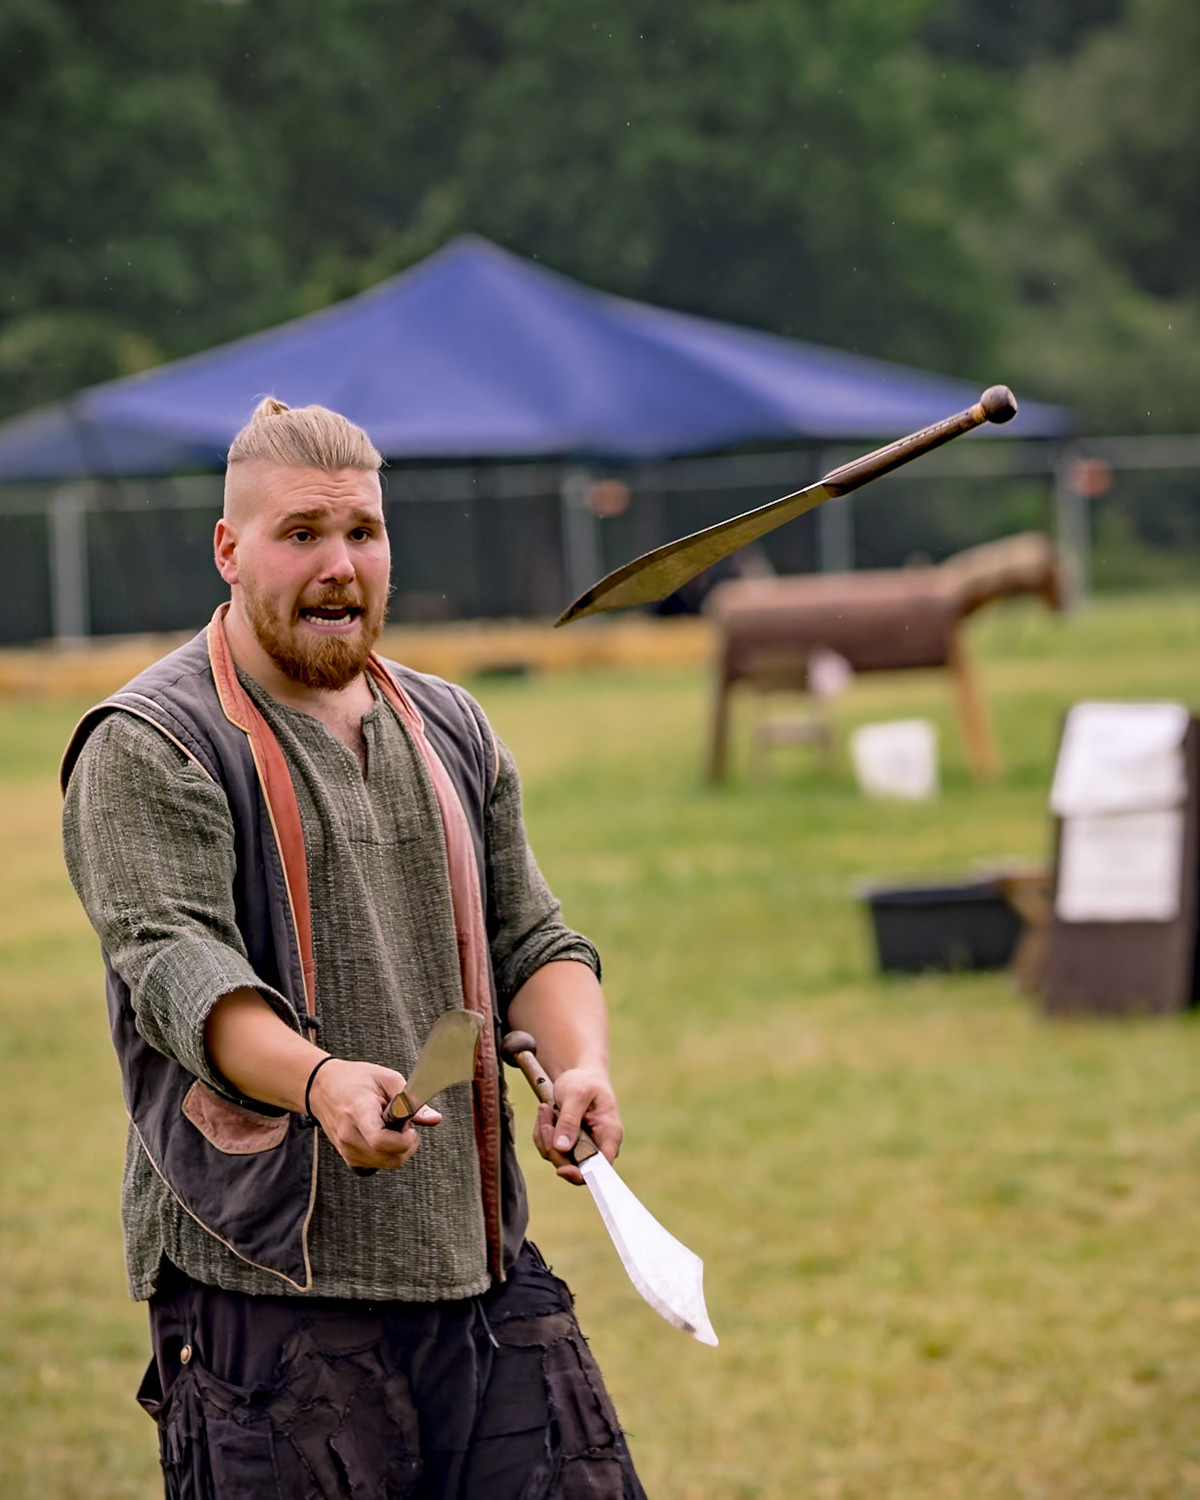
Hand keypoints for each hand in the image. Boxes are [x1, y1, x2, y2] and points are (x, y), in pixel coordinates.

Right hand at [306, 1058, 440, 1172]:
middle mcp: (349, 1136)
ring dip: (397, 1150)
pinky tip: (382, 1138)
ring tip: (391, 1126)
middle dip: (407, 1145)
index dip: (404, 1140)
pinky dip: (385, 1156)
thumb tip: (434, 1119)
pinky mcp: (347, 1156)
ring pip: (384, 1164)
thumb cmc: (355, 1079)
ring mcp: (346, 1149)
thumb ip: (411, 1099)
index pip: (381, 1141)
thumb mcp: (386, 1078)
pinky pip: (374, 1166)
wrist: (322, 1087)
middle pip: (388, 1159)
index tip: (410, 1127)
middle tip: (404, 1124)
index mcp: (358, 1113)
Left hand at [531, 1065, 623, 1185]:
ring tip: (546, 1108)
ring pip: (557, 1158)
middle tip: (545, 1113)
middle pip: (573, 1167)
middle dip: (553, 1144)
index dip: (582, 1174)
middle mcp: (598, 1146)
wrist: (579, 1075)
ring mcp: (581, 1148)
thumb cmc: (584, 1081)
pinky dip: (542, 1132)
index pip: (600, 1168)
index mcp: (610, 1135)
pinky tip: (546, 1112)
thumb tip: (561, 1147)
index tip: (562, 1169)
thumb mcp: (577, 1094)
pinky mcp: (567, 1146)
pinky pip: (549, 1149)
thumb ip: (570, 1120)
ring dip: (545, 1135)